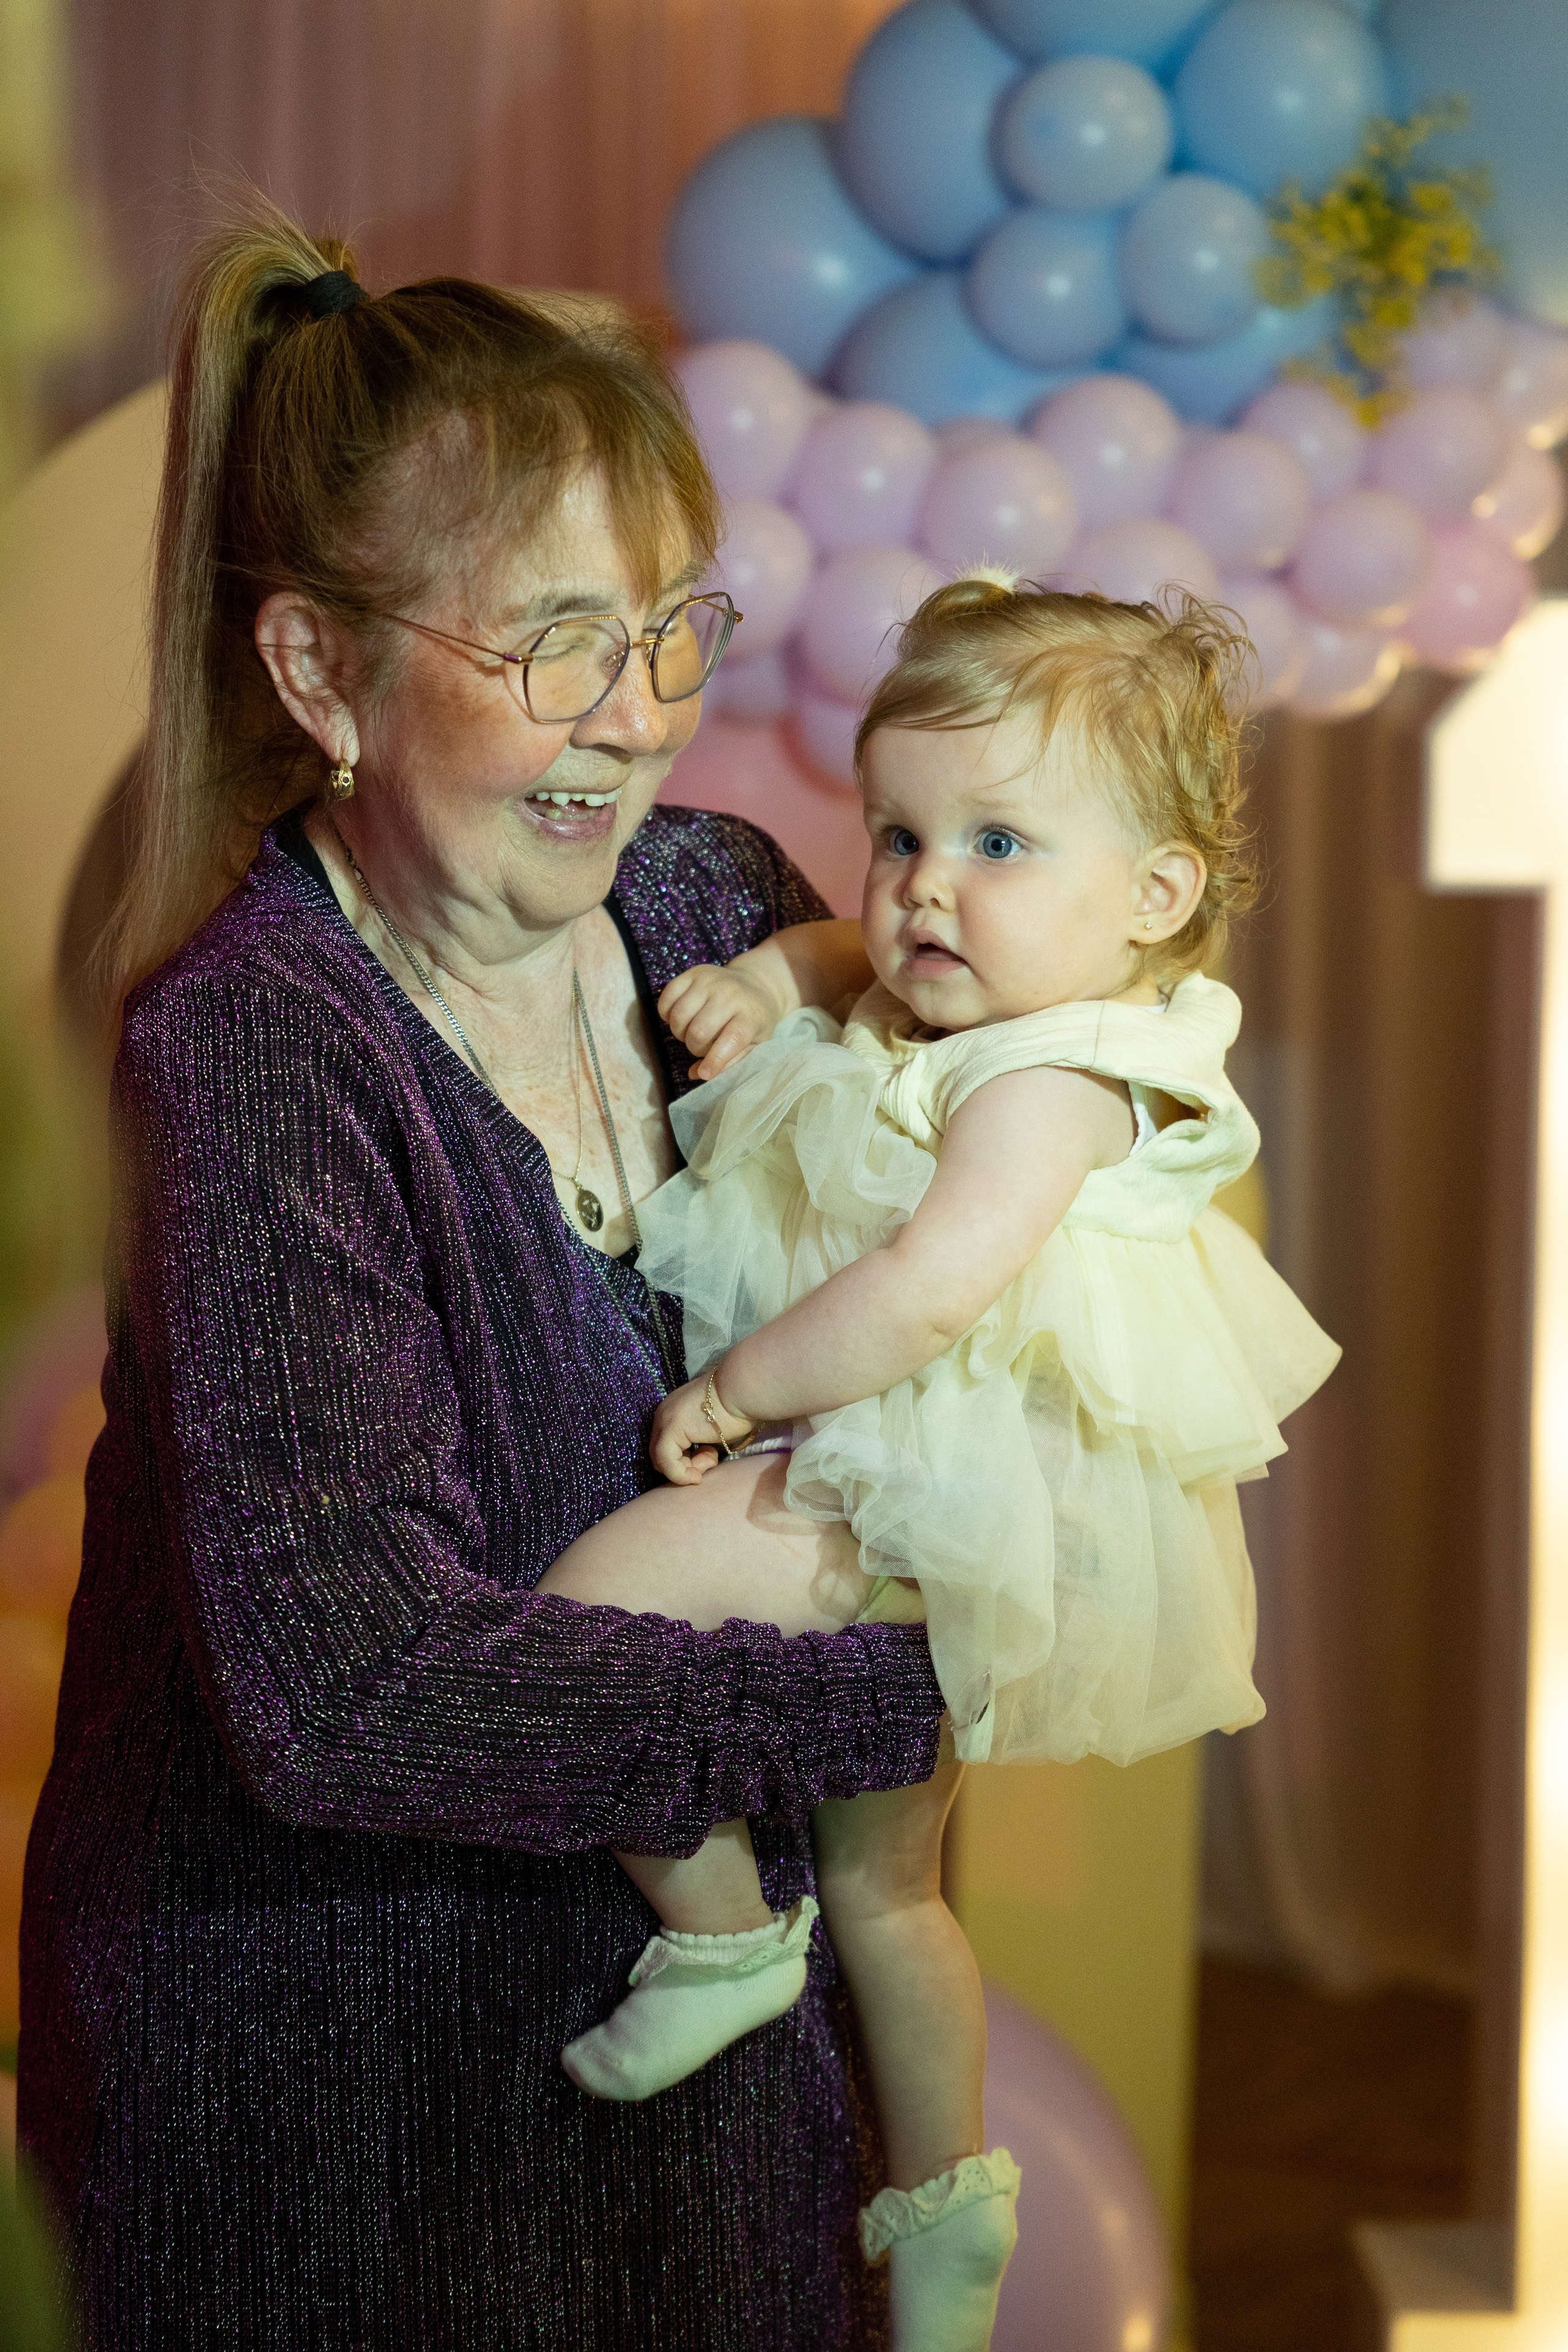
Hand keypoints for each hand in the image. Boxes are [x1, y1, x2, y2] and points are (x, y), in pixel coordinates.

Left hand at [651, 1371, 754, 1484]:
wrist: (743, 1390)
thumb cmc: (737, 1406)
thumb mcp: (712, 1426)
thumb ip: (700, 1439)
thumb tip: (700, 1457)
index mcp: (673, 1410)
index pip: (668, 1446)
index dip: (687, 1460)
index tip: (710, 1457)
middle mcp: (663, 1414)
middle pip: (662, 1455)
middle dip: (687, 1465)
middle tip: (711, 1460)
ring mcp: (665, 1420)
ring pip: (663, 1462)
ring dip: (689, 1469)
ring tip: (711, 1459)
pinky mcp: (671, 1430)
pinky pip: (667, 1464)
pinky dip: (681, 1476)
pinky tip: (698, 1476)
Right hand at [656, 961, 784, 1080]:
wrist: (756, 983)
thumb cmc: (754, 1020)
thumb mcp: (755, 1043)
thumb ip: (730, 1062)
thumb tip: (698, 1074)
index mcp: (752, 1015)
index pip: (732, 1039)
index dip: (715, 1059)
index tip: (706, 1073)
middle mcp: (731, 994)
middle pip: (699, 1030)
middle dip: (695, 1048)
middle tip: (702, 1047)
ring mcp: (711, 980)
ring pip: (680, 1016)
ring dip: (680, 1032)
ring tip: (692, 1032)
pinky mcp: (694, 972)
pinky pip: (667, 996)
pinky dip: (667, 1013)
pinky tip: (680, 1017)